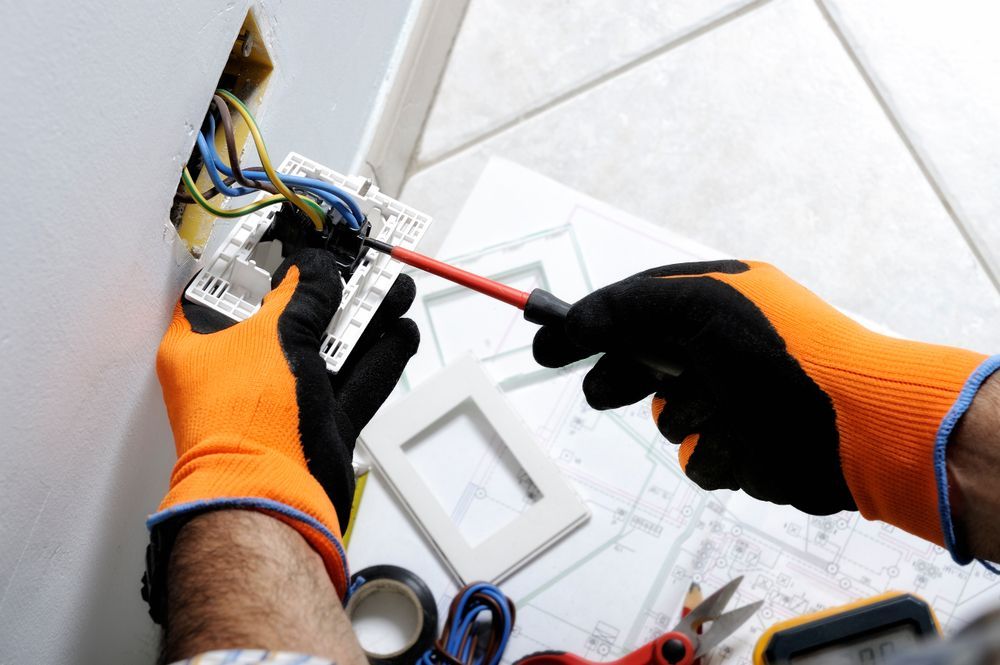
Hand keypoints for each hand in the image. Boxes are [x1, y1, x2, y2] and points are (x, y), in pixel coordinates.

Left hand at [151, 249, 417, 600]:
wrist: (272, 500)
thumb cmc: (247, 423)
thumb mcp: (275, 337)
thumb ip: (302, 296)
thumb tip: (315, 269)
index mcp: (204, 346)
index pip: (231, 289)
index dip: (265, 261)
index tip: (299, 240)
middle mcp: (241, 371)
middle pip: (293, 317)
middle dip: (334, 291)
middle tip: (363, 267)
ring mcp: (283, 400)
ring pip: (331, 349)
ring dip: (366, 321)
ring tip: (396, 292)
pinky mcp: (319, 425)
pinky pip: (354, 383)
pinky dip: (379, 360)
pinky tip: (400, 334)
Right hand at [533, 260, 989, 547]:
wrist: (855, 426)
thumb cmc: (783, 352)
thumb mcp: (691, 306)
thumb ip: (619, 309)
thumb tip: (562, 326)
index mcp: (715, 302)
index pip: (633, 308)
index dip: (589, 325)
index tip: (547, 343)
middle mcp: (721, 349)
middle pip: (640, 365)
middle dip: (623, 378)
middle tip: (609, 390)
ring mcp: (732, 401)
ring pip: (667, 418)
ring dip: (685, 415)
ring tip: (721, 407)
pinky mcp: (744, 450)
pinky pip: (698, 459)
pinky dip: (714, 451)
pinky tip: (745, 440)